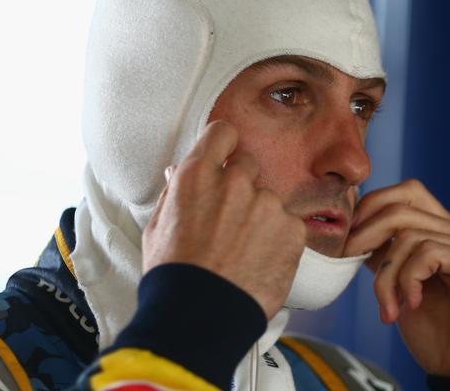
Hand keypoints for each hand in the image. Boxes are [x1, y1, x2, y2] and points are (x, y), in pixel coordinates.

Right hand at [142, 120, 305, 319]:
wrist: (201, 317)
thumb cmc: (174, 275)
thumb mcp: (157, 227)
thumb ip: (174, 193)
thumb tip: (177, 173)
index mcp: (197, 175)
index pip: (223, 132)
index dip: (224, 145)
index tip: (225, 157)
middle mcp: (235, 181)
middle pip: (247, 164)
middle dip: (240, 185)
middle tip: (230, 218)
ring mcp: (267, 204)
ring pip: (268, 198)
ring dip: (260, 215)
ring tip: (243, 250)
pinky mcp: (292, 228)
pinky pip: (288, 223)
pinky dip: (279, 239)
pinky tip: (260, 261)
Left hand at [344, 179, 449, 376]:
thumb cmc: (436, 331)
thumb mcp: (398, 284)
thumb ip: (384, 254)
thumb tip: (353, 229)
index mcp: (445, 231)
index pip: (408, 191)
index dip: (373, 205)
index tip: (350, 238)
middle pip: (401, 208)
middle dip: (365, 235)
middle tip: (349, 261)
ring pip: (409, 236)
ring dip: (386, 276)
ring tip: (389, 307)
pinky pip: (428, 253)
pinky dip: (408, 280)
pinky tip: (412, 304)